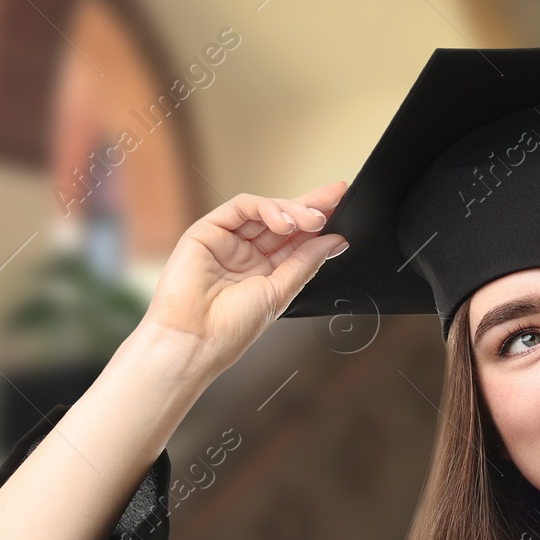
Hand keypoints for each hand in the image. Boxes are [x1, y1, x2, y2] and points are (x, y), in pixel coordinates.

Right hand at [141, 182, 350, 380]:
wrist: (194, 341)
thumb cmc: (230, 328)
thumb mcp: (280, 293)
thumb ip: (305, 263)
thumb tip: (334, 241)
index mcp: (265, 272)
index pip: (296, 240)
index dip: (319, 224)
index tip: (345, 209)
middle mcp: (246, 254)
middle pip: (283, 220)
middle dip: (311, 207)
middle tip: (337, 199)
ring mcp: (227, 241)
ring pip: (265, 211)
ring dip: (293, 210)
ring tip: (313, 220)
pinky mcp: (207, 230)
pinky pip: (240, 207)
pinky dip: (266, 209)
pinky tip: (284, 222)